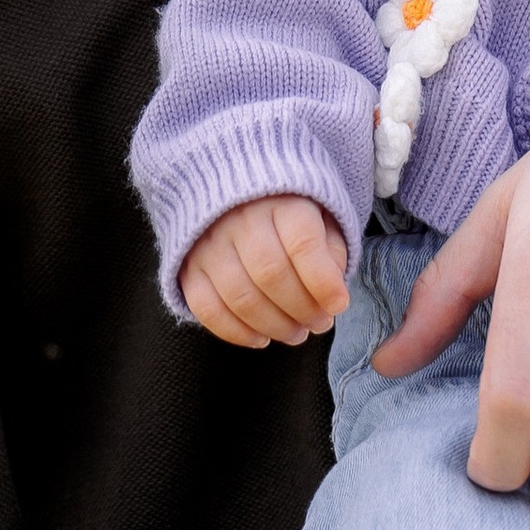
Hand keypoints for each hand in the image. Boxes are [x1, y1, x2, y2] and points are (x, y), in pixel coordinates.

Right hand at [181, 194, 349, 348]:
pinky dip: (236, 332)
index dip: (323, 282)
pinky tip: (260, 338)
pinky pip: (207, 308)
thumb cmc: (288, 212)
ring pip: (241, 297)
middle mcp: (241, 218)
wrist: (236, 191)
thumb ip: (332, 251)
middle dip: (302, 309)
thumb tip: (332, 296)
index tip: (339, 304)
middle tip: (319, 324)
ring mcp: (210, 243)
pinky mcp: (190, 266)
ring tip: (296, 333)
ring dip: (274, 326)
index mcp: (281, 200)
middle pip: (271, 274)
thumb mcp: (321, 217)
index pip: (302, 244)